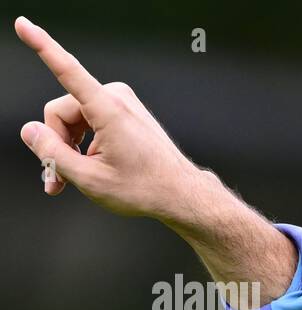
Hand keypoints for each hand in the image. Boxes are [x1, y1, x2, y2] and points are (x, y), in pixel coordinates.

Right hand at [14, 15, 210, 225]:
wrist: (181, 194)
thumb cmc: (145, 189)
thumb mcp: (90, 179)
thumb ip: (52, 153)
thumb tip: (30, 131)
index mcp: (108, 110)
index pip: (67, 70)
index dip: (41, 46)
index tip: (22, 24)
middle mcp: (116, 98)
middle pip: (61, 113)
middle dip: (56, 146)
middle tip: (56, 180)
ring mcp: (122, 103)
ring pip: (73, 121)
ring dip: (68, 150)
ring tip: (70, 180)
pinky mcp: (124, 112)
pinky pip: (89, 123)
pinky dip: (83, 146)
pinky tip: (87, 168)